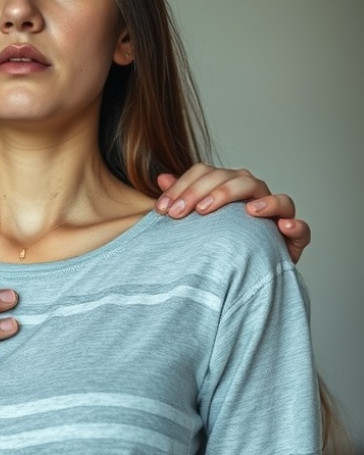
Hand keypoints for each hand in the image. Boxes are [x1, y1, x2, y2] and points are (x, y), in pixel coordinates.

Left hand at [156, 163, 310, 262]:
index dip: (183, 186)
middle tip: (181, 213)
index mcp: (228, 188)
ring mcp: (276, 214)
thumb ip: (182, 199)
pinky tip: (282, 227)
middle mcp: (254, 195)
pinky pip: (300, 227)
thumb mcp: (196, 222)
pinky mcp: (293, 237)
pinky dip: (295, 224)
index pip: (206, 173)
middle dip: (206, 192)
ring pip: (274, 196)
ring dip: (258, 200)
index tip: (162, 209)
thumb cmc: (218, 241)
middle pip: (236, 179)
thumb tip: (161, 178)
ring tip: (241, 211)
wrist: (243, 272)